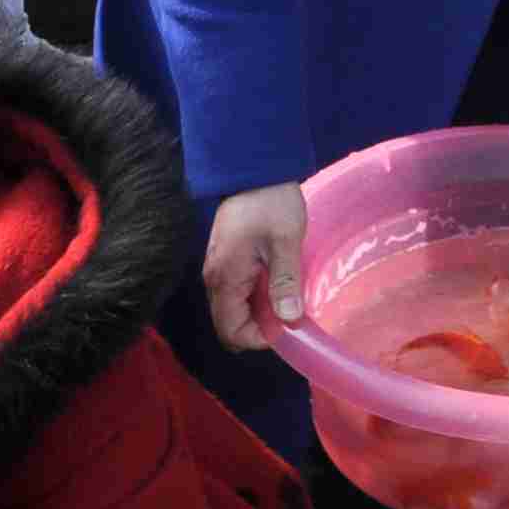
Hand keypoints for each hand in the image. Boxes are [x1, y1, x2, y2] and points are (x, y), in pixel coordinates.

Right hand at [200, 183, 309, 349]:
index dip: (258, 339)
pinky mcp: (228, 260)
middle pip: (230, 323)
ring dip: (261, 312)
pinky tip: (282, 285)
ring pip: (235, 308)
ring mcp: (219, 269)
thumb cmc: (271, 202)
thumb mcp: (285, 242)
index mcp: (224, 278)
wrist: (255, 170)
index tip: (288, 329)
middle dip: (261, 328)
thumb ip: (285, 283)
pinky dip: (259, 297)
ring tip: (291, 300)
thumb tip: (289, 320)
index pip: (230, 329)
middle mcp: (215, 279)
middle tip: (293, 316)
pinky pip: (239, 291)